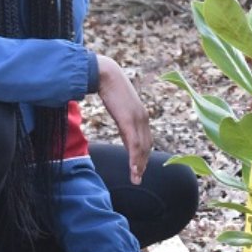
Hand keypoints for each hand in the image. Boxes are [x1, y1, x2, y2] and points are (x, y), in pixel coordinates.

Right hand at [96, 55, 150, 183]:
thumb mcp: (118, 105)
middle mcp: (143, 117)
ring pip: (142, 148)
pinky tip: (133, 169)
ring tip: (135, 178)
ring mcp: (137, 119)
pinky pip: (134, 144)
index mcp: (141, 114)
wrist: (105, 73)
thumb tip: (122, 125)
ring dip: (139, 165)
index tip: (140, 167)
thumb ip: (123, 117)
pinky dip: (134, 158)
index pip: (146, 139)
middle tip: (138, 177)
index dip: (143, 154)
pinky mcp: (129, 120)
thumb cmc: (108, 86)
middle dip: (142, 163)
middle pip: (146, 145)